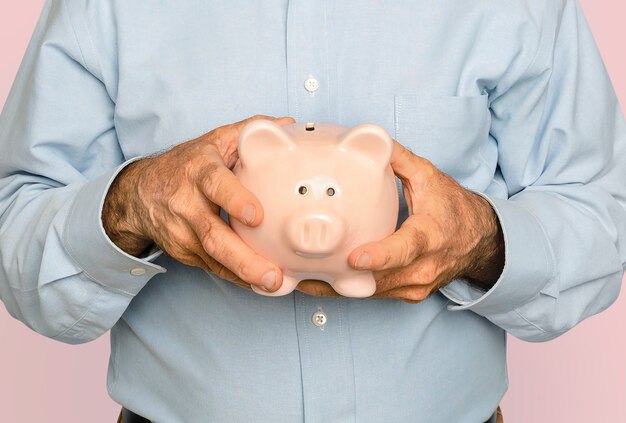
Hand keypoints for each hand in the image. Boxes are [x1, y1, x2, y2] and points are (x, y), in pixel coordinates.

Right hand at [102, 115, 294, 291]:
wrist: (140, 193)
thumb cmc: (186, 165)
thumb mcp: (214, 141)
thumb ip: (250, 131)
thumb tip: (289, 125)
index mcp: (198, 171)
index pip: (215, 184)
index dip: (235, 200)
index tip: (257, 216)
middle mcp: (187, 204)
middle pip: (213, 234)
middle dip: (244, 258)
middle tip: (273, 275)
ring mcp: (183, 233)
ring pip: (213, 258)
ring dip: (244, 274)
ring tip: (272, 285)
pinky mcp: (185, 253)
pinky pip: (214, 269)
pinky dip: (238, 279)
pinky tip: (260, 286)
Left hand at [297, 141, 503, 301]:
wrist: (481, 242)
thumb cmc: (454, 209)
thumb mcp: (430, 177)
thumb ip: (399, 159)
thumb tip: (369, 140)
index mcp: (429, 235)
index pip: (404, 249)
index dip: (379, 256)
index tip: (354, 259)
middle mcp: (424, 266)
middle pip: (380, 279)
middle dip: (343, 278)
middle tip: (305, 273)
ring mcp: (417, 285)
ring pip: (374, 292)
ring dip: (341, 288)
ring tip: (305, 280)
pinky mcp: (410, 295)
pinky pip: (377, 295)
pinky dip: (353, 289)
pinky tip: (326, 282)